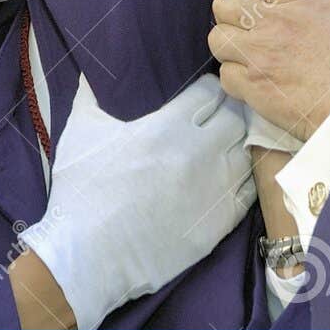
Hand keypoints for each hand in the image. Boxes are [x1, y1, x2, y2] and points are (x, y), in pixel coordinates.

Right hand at [17, 75, 254, 329]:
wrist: (88, 256)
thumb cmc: (82, 192)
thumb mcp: (81, 132)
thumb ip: (91, 96)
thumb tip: (89, 73)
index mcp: (168, 126)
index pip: (211, 91)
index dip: (208, 89)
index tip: (202, 94)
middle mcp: (200, 152)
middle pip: (236, 117)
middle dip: (228, 112)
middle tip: (217, 118)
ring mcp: (214, 189)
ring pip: (247, 152)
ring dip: (237, 146)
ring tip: (225, 147)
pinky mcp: (219, 222)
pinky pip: (248, 191)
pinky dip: (241, 180)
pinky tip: (228, 178)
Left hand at [210, 0, 329, 140]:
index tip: (256, 0)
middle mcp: (275, 20)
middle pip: (223, 3)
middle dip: (232, 16)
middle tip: (251, 31)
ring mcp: (260, 53)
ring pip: (217, 38)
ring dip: (230, 48)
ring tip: (250, 59)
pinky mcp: (252, 88)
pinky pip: (225, 76)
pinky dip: (236, 82)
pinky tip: (255, 87)